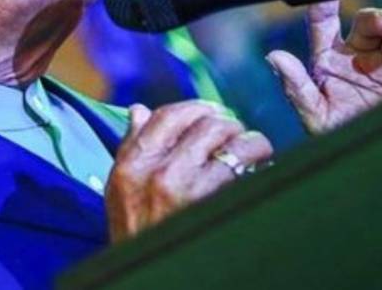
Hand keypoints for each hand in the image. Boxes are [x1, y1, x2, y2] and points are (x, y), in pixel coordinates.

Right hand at [105, 101, 271, 242]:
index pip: (165, 116)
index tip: (210, 112)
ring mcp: (182, 184)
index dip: (193, 109)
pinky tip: (260, 160)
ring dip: (243, 135)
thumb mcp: (122, 190)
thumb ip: (131, 147)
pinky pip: (238, 161)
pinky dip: (254, 153)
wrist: (152, 278)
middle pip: (198, 123)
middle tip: (234, 131)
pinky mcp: (209, 199)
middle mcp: (155, 169)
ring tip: (252, 145)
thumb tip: (138, 111)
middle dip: (223, 122)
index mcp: (131, 163)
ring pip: (221, 134)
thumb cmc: (137, 235)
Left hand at [266, 0, 381, 133]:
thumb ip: (296, 87)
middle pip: (367, 22)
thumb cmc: (340, 136)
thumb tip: (273, 56)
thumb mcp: (315, 116)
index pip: (323, 23)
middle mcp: (360, 54)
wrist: (376, 162)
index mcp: (329, 59)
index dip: (323, 3)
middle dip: (375, 17)